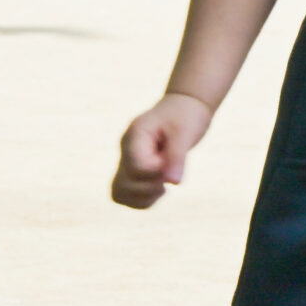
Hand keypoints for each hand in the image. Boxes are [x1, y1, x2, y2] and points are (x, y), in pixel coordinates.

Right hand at [111, 92, 212, 209]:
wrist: (185, 106)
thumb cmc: (186, 115)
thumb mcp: (186, 132)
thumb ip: (178, 157)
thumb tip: (174, 183)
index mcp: (135, 136)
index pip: (137, 166)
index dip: (157, 170)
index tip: (171, 160)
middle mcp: (125, 150)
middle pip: (122, 184)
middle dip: (150, 186)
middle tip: (168, 174)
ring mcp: (126, 162)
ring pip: (118, 193)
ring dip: (144, 196)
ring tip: (163, 185)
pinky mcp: (132, 171)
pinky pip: (126, 196)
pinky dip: (143, 199)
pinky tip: (160, 188)